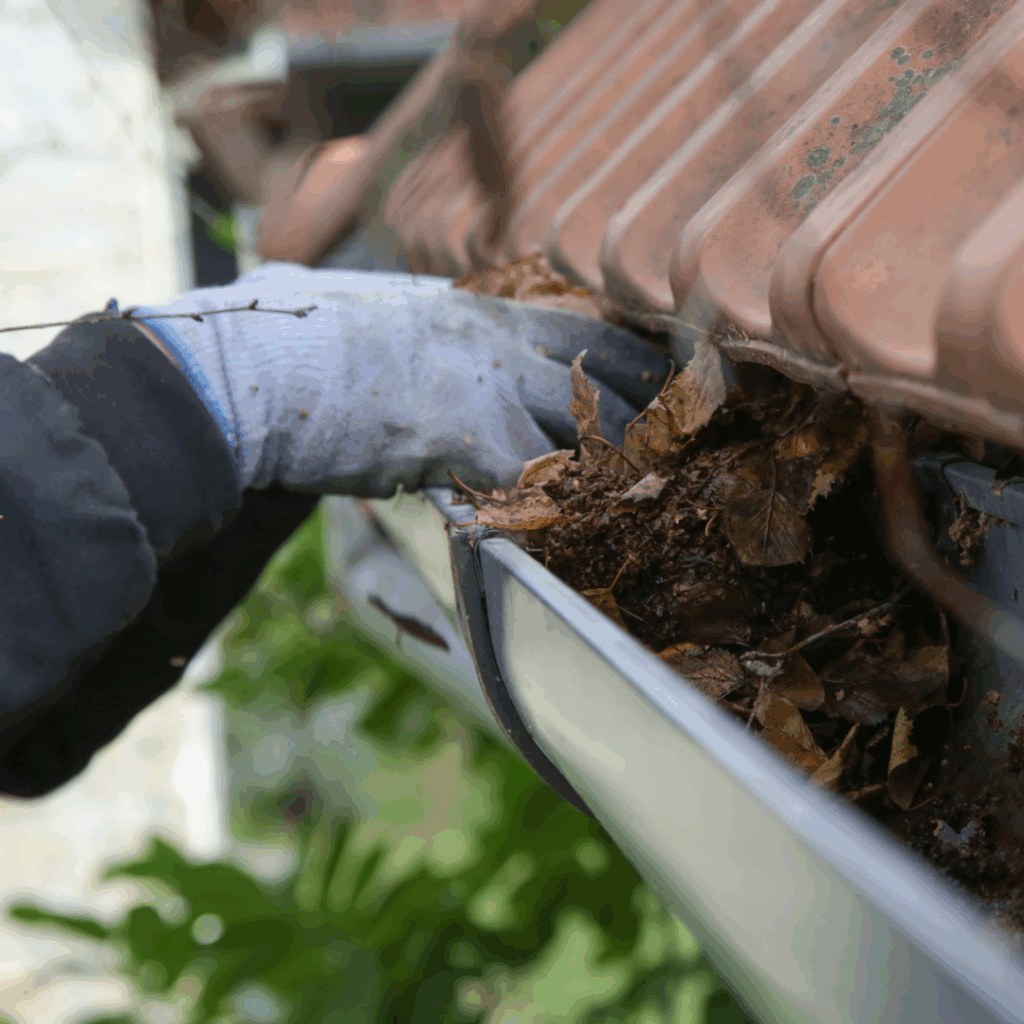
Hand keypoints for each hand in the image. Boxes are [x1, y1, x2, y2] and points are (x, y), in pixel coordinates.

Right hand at [135, 263, 668, 496]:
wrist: (253, 369)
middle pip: (602, 372)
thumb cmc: (287, 331)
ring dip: (615, 464)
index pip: (578, 326)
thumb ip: (401, 313)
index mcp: (471, 309)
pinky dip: (562, 508)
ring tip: (651, 491)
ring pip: (587, 428)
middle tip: (680, 434)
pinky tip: (581, 530)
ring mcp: (489, 388)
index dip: (622, 354)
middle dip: (644, 405)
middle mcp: (495, 342)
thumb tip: (387, 309)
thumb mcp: (360, 304)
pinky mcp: (469, 441)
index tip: (654, 374)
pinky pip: (540, 483)